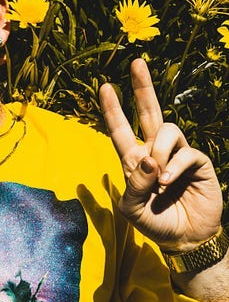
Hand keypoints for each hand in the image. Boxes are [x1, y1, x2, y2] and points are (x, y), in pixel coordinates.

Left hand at [99, 58, 222, 251]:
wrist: (184, 238)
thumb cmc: (154, 223)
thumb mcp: (132, 209)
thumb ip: (135, 185)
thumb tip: (147, 159)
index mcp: (134, 161)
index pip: (121, 130)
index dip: (113, 109)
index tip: (105, 87)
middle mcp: (154, 152)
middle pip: (149, 112)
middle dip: (143, 87)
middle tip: (136, 63)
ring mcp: (176, 155)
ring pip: (166, 130)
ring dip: (159, 152)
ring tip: (159, 180)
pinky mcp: (197, 162)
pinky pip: (185, 152)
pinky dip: (174, 166)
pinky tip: (168, 182)